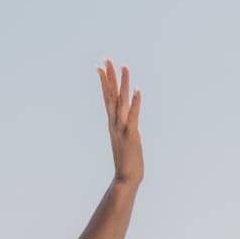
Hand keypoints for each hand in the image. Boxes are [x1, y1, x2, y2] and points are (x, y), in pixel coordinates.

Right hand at [96, 59, 142, 184]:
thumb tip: (128, 126)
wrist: (126, 179)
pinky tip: (137, 90)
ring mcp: (122, 129)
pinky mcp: (132, 135)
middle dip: (110, 77)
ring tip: (125, 67)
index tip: (101, 67)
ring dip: (123, 84)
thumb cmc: (127, 162)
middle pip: (111, 96)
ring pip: (121, 102)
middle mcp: (115, 123)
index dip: (105, 82)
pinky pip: (133, 116)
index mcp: (113, 123)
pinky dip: (135, 103)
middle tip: (106, 59)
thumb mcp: (125, 141)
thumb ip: (125, 131)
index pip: (107, 98)